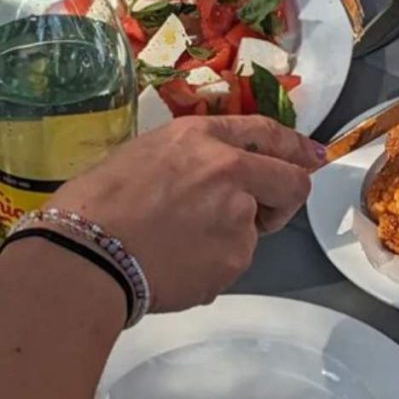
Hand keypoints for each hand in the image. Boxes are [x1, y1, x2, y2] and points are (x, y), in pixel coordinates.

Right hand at [46, 116, 320, 311]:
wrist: (85, 255)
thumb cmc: (99, 201)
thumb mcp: (149, 152)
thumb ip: (196, 156)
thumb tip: (218, 170)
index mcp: (205, 137)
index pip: (267, 132)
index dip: (296, 146)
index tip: (313, 158)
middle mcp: (232, 171)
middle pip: (292, 185)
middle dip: (283, 199)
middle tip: (253, 214)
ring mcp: (237, 219)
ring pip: (253, 230)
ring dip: (230, 237)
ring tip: (178, 244)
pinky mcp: (233, 262)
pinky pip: (231, 262)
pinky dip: (211, 265)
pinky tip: (174, 264)